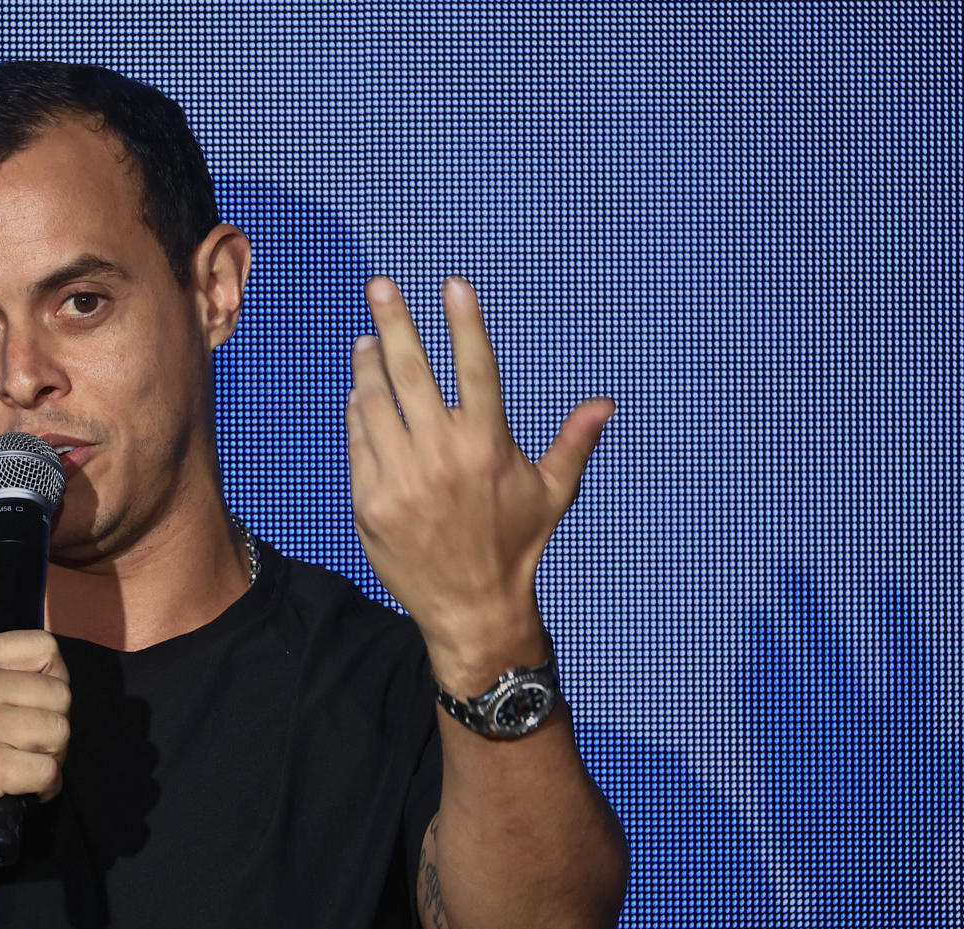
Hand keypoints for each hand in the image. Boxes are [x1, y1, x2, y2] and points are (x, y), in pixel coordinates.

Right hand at [0, 630, 70, 842]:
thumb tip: (34, 692)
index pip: (45, 649)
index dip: (56, 680)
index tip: (42, 707)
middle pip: (60, 696)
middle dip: (57, 726)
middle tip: (38, 749)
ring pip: (58, 734)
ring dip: (53, 758)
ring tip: (32, 771)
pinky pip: (46, 772)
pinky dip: (47, 788)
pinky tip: (30, 794)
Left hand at [347, 275, 614, 692]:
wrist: (472, 609)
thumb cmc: (517, 546)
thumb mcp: (553, 494)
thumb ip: (573, 443)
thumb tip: (605, 404)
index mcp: (490, 446)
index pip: (475, 367)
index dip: (464, 322)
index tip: (451, 284)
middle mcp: (443, 457)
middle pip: (412, 373)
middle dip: (394, 323)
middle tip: (379, 286)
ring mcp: (401, 479)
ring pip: (377, 404)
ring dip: (368, 366)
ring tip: (366, 341)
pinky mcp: (369, 502)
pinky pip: (358, 443)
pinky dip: (358, 415)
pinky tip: (360, 395)